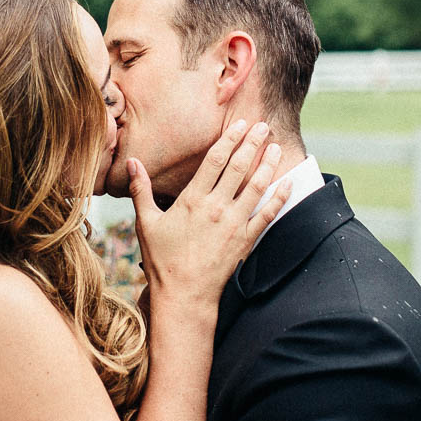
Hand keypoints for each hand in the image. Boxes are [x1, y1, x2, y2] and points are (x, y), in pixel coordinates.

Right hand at [127, 119, 290, 316]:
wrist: (184, 295)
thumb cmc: (162, 260)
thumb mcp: (146, 223)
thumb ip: (140, 190)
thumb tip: (132, 161)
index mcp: (192, 199)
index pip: (215, 160)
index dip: (230, 139)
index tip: (240, 124)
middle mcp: (216, 208)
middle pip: (239, 167)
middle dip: (253, 143)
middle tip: (264, 126)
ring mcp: (233, 224)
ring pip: (256, 187)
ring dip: (268, 165)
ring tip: (276, 147)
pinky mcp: (245, 241)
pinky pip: (267, 215)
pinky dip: (279, 199)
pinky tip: (288, 184)